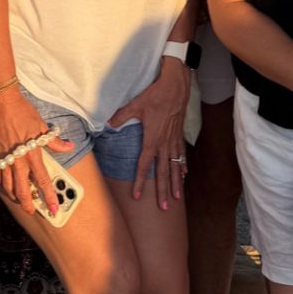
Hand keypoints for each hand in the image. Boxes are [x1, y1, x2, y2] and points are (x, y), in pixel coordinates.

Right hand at [0, 88, 73, 219]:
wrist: (2, 103)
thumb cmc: (24, 113)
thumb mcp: (42, 126)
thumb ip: (55, 141)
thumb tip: (69, 146)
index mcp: (32, 154)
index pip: (43, 181)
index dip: (49, 196)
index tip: (54, 208)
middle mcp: (18, 160)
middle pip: (22, 190)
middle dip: (28, 204)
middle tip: (32, 212)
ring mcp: (4, 159)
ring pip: (8, 186)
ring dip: (14, 196)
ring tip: (20, 200)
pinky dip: (1, 183)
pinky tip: (5, 185)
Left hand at [109, 55, 191, 207]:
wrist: (176, 86)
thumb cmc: (155, 95)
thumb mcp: (136, 105)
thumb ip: (122, 116)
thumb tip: (108, 124)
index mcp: (152, 139)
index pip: (144, 165)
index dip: (141, 181)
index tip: (138, 195)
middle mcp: (164, 143)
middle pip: (163, 172)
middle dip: (163, 191)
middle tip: (164, 207)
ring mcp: (174, 140)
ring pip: (175, 167)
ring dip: (175, 183)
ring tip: (176, 198)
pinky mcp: (179, 134)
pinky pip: (181, 155)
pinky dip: (182, 166)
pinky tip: (184, 175)